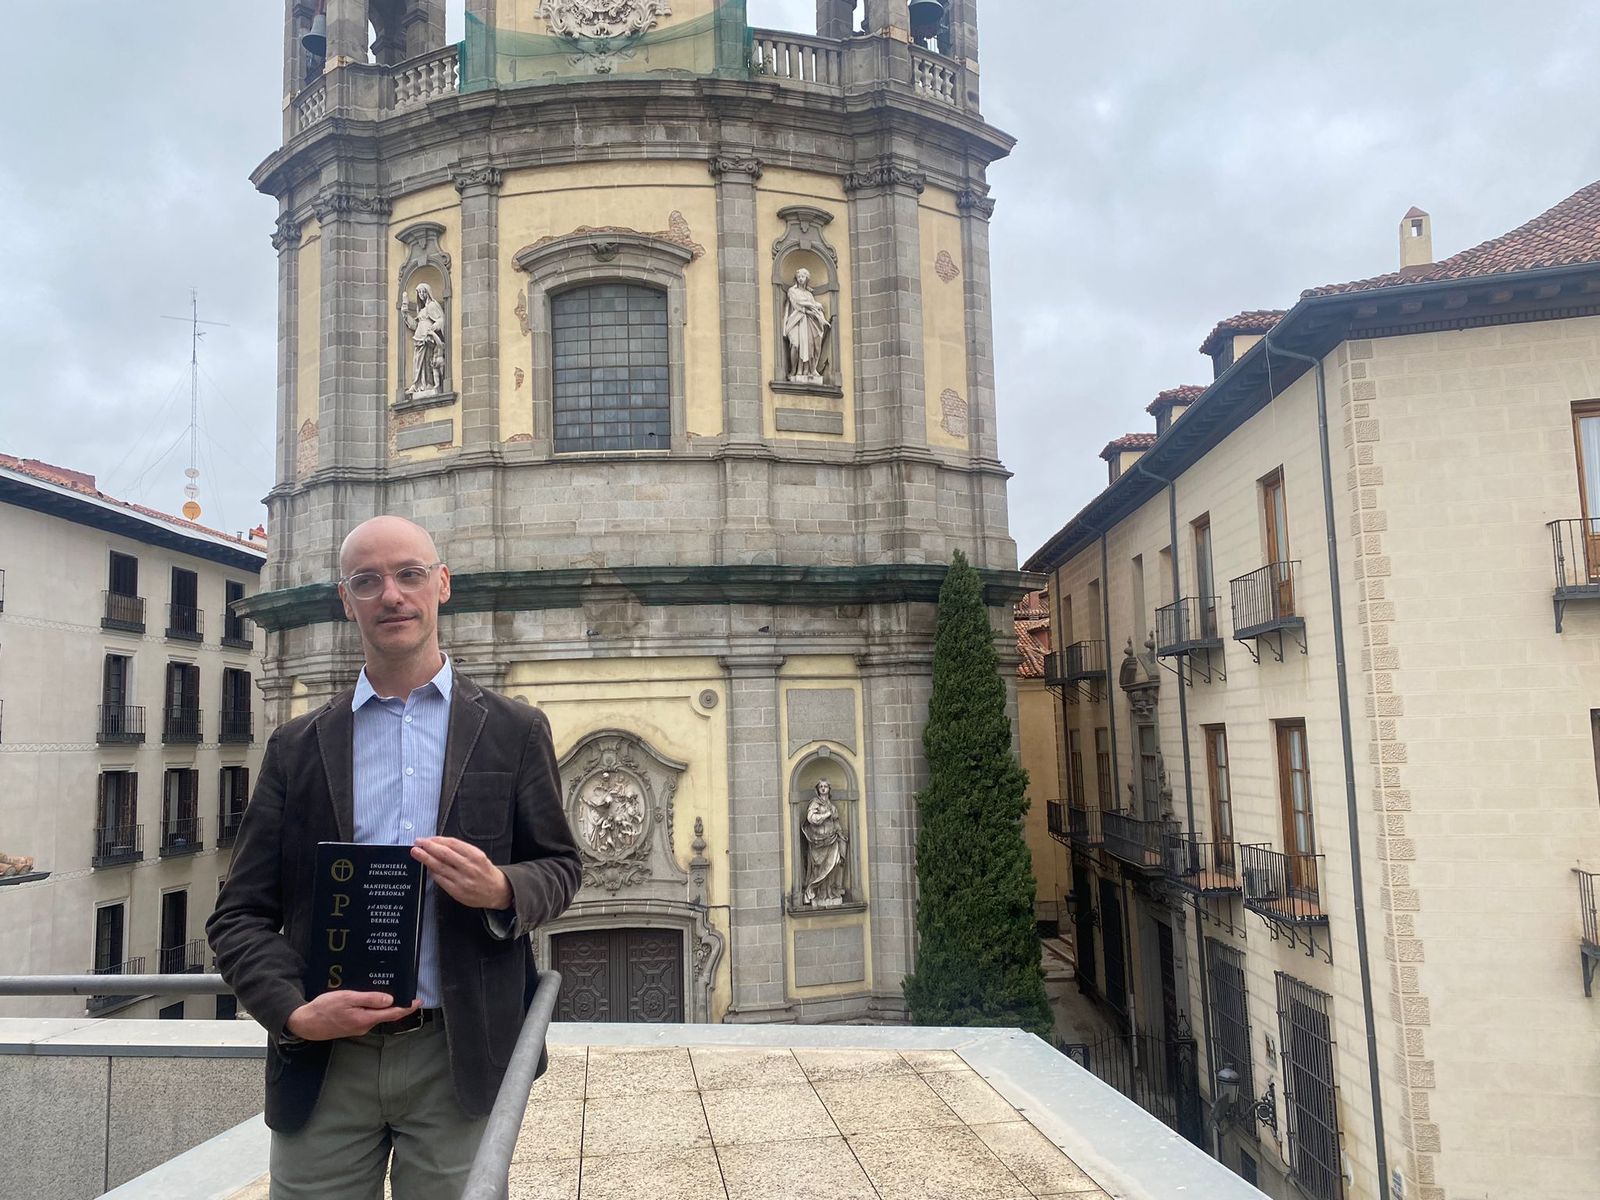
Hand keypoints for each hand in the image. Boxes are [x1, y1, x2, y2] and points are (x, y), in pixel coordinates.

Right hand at [285, 990, 419, 1040]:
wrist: (305, 1023)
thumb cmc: (324, 1009)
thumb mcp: (348, 998)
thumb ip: (369, 999)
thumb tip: (390, 1000)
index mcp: (365, 1019)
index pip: (393, 1014)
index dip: (407, 1008)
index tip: (418, 1001)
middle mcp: (364, 1026)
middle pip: (386, 1015)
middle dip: (398, 1006)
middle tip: (406, 994)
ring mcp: (357, 1028)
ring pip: (377, 1016)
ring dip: (385, 1008)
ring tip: (392, 995)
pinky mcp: (351, 1027)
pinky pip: (367, 1017)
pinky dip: (374, 1010)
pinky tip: (372, 1001)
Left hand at [412, 836, 512, 909]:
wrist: (498, 891)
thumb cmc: (486, 872)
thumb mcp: (479, 856)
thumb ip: (461, 851)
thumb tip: (439, 845)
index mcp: (476, 856)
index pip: (453, 844)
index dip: (438, 840)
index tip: (428, 838)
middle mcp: (469, 867)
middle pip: (444, 854)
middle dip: (428, 847)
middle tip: (418, 842)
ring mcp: (462, 880)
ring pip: (440, 867)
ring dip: (426, 859)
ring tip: (416, 853)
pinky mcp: (457, 891)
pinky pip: (440, 880)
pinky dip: (432, 872)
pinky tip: (427, 868)